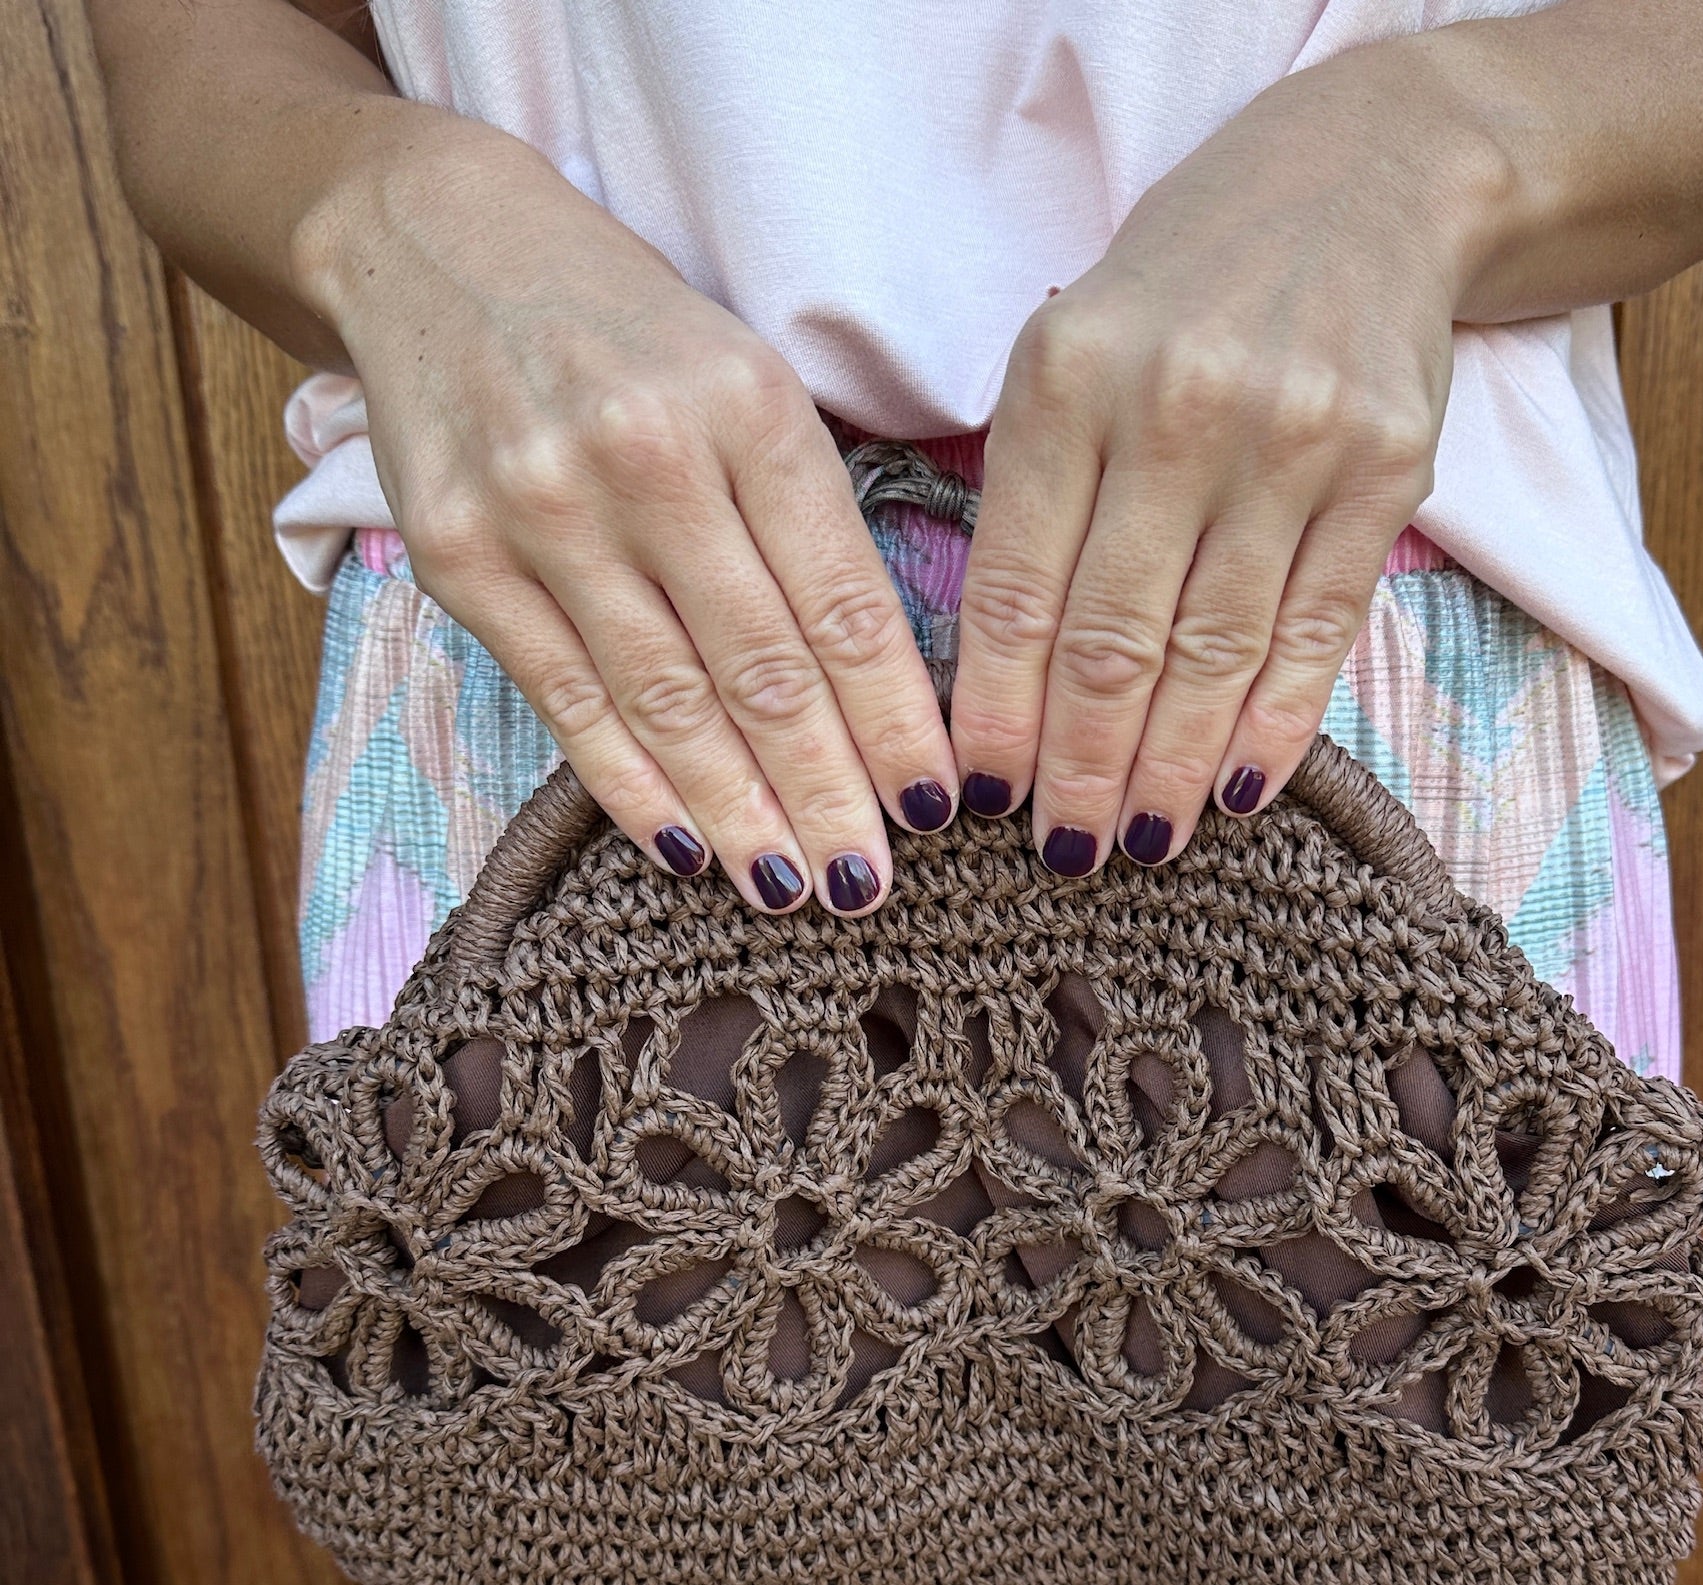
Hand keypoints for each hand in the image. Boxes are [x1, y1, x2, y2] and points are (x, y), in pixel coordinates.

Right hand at [306, 123, 956, 913]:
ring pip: (666, 699)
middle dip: (827, 790)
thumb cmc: (630, 336)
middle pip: (761, 667)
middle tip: (869, 883)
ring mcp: (542, 510)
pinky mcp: (458, 555)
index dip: (893, 718)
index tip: (935, 804)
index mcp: (749, 408)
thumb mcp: (747, 384)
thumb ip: (807, 520)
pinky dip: (631, 784)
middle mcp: (648, 457)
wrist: (437, 248)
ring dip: (738, 811)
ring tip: (792, 888)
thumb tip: (879, 689)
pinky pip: (565, 700)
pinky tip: (686, 847)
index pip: (842, 602)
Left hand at [950, 56, 1479, 869]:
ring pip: (1216, 650)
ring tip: (1141, 840)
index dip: (999, 709)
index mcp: (1071, 376)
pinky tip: (1239, 793)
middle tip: (1063, 851)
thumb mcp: (1071, 350)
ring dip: (1173, 767)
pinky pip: (1318, 632)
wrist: (1363, 184)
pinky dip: (1274, 725)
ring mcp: (1295, 440)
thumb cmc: (1183, 289)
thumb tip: (1000, 680)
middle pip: (1116, 637)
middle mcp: (1181, 407)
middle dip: (1081, 765)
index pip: (1022, 585)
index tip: (980, 799)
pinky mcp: (1388, 470)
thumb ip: (1035, 492)